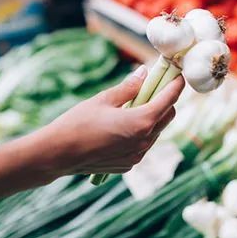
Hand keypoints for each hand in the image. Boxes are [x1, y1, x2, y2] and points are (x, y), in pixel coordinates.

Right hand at [42, 66, 184, 174]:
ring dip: (152, 118)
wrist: (58, 154)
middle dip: (165, 101)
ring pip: (155, 132)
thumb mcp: (104, 99)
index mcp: (141, 122)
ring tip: (136, 106)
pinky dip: (139, 134)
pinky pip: (142, 146)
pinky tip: (122, 126)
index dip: (175, 85)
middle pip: (167, 117)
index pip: (168, 100)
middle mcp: (144, 142)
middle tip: (154, 88)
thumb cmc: (78, 123)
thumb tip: (144, 73)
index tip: (178, 75)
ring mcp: (137, 156)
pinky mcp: (128, 165)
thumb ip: (129, 87)